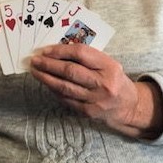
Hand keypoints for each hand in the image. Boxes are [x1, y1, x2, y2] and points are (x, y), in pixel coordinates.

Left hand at [29, 44, 162, 138]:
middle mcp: (103, 83)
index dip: (60, 51)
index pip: (81, 53)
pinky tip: (46, 83)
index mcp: (109, 66)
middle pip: (70, 71)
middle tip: (35, 60)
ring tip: (35, 71)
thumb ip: (88, 57)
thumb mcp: (108, 64)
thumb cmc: (114, 79)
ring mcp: (95, 99)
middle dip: (49, 65)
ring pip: (65, 87)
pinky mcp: (88, 112)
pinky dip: (54, 90)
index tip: (46, 50)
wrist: (128, 106)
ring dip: (46, 78)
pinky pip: (66, 99)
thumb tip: (58, 51)